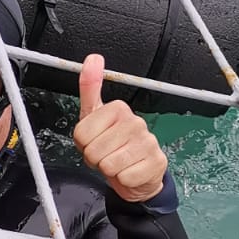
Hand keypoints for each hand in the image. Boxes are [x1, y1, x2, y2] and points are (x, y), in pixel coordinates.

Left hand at [71, 52, 166, 203]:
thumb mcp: (94, 116)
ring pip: (109, 165)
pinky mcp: (156, 162)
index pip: (82, 134)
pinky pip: (125, 178)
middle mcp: (136, 122)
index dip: (83, 145)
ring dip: (109, 170)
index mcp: (119, 109)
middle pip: (94, 151)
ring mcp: (148, 142)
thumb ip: (90, 88)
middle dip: (95, 159)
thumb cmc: (113, 143)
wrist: (136, 170)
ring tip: (117, 162)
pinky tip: (130, 171)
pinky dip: (124, 180)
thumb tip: (93, 58)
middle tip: (106, 154)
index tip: (95, 141)